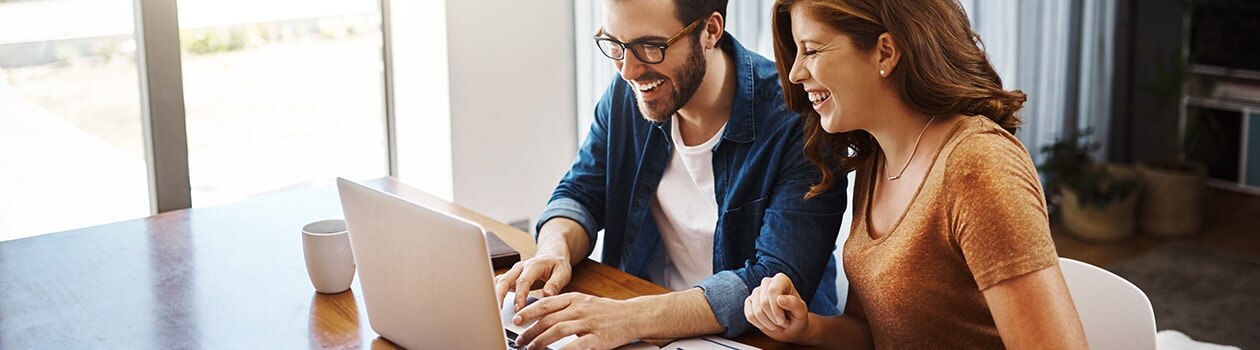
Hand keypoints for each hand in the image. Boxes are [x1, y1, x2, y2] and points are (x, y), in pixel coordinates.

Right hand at [495, 254, 571, 312]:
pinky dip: (495, 293)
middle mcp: (520, 268)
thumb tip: (547, 295)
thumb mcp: (563, 272)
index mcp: (533, 265)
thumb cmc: (557, 264)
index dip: (519, 295)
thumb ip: (555, 284)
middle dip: (499, 296)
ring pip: (499, 282)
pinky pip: (500, 284)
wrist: (552, 255)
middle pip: (505, 280)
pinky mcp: (511, 277)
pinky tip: (493, 305)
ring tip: (493, 310)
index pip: (523, 281)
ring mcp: (513, 272)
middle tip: (498, 311)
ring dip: (494, 295)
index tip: (518, 309)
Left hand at [512, 293, 639, 349]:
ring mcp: (588, 323)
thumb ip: (565, 307)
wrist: (632, 316)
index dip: (528, 311)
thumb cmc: (607, 311)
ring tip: (531, 348)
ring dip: (540, 340)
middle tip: (520, 340)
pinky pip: (576, 345)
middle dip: (530, 330)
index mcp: (575, 298)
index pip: (546, 304)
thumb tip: (542, 314)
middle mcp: (580, 308)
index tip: (516, 319)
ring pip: (558, 330)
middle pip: (548, 319)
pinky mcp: (597, 338)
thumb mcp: (584, 302)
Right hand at [744, 273, 811, 343]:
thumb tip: (779, 299)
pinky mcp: (749, 302)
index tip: (782, 321)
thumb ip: (794, 303)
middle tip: (783, 324)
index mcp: (781, 280)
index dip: (776, 309)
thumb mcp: (801, 311)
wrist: (792, 326)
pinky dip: (760, 324)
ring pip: (756, 311)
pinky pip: (750, 316)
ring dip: (768, 323)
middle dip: (773, 318)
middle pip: (763, 302)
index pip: (772, 291)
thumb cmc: (797, 317)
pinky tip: (768, 324)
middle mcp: (767, 283)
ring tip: (778, 325)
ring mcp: (756, 292)